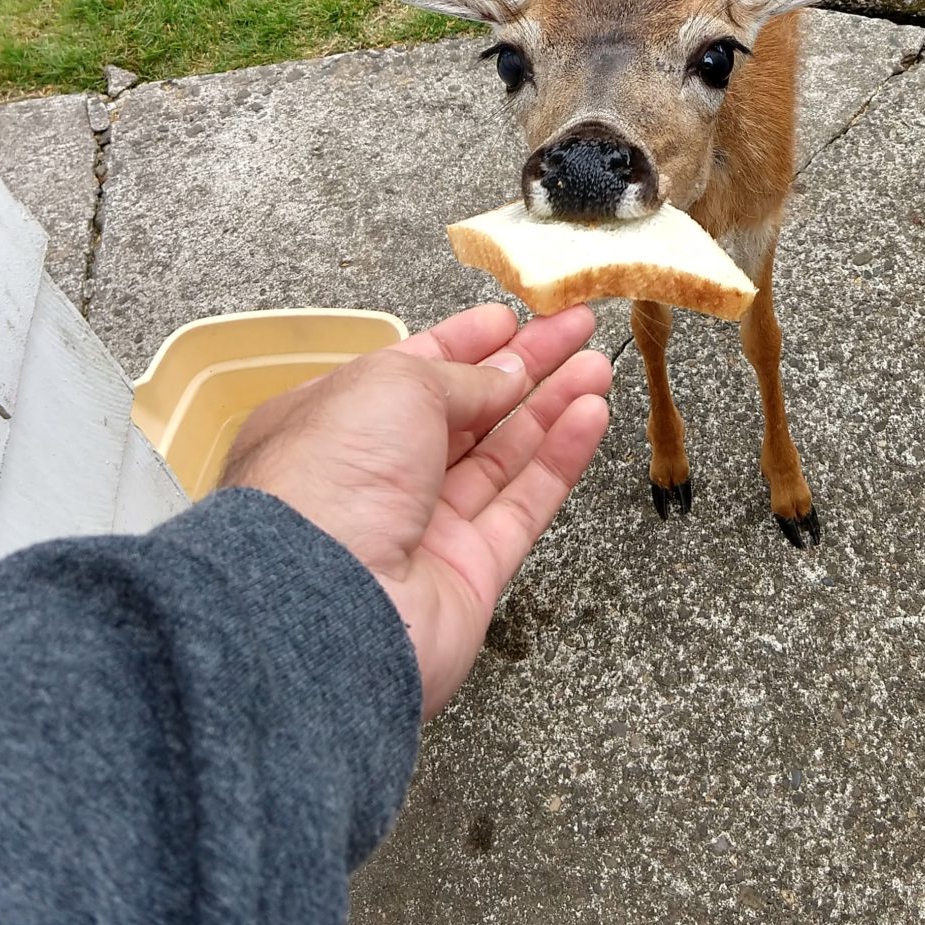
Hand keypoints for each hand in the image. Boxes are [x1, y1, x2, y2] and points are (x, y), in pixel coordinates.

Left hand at [221, 303, 610, 716]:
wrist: (326, 608)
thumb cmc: (331, 480)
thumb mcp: (395, 386)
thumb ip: (462, 377)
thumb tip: (507, 373)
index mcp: (336, 422)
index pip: (412, 370)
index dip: (467, 342)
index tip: (514, 317)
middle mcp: (376, 475)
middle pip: (466, 412)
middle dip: (525, 367)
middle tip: (575, 330)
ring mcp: (423, 528)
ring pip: (502, 457)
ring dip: (553, 407)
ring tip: (598, 365)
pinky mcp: (468, 574)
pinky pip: (523, 506)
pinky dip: (560, 459)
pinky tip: (591, 416)